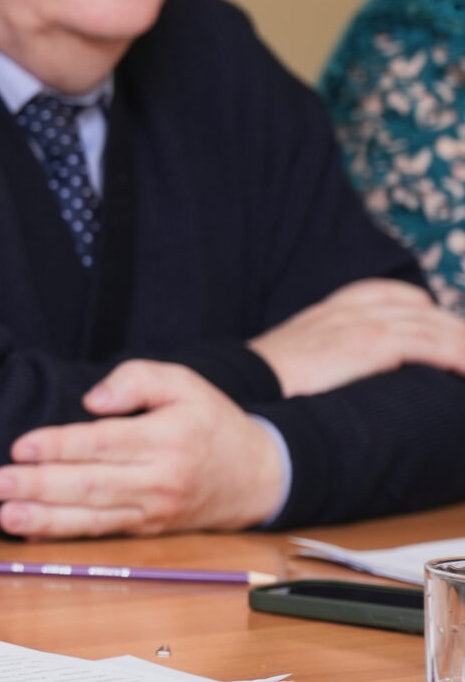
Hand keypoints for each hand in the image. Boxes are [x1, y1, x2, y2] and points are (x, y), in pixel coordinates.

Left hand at [0, 360, 283, 536]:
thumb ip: (136, 380)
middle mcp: (159, 480)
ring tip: (6, 517)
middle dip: (39, 486)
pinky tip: (30, 534)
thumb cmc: (209, 421)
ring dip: (45, 519)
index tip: (21, 446)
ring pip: (93, 517)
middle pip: (92, 485)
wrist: (257, 475)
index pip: (104, 444)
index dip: (60, 446)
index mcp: (166, 439)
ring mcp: (153, 511)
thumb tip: (93, 400)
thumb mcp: (183, 383)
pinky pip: (102, 534)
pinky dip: (64, 536)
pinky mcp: (147, 530)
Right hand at [249, 278, 464, 397]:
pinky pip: (428, 345)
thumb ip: (315, 358)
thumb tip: (328, 378)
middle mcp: (347, 311)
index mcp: (327, 311)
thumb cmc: (257, 386)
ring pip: (432, 325)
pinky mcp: (369, 345)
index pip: (389, 294)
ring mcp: (359, 325)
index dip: (422, 308)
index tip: (440, 327)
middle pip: (419, 308)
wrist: (239, 387)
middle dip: (454, 327)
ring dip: (463, 343)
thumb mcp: (287, 361)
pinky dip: (456, 354)